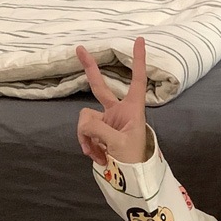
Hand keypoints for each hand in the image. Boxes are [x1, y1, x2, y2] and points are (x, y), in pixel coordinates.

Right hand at [76, 37, 148, 164]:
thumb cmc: (134, 161)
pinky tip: (97, 157)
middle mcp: (119, 112)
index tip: (141, 40)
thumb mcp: (118, 144)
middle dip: (89, 69)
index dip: (138, 61)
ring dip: (87, 137)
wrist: (132, 180)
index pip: (137, 81)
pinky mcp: (97, 132)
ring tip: (99, 154)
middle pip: (100, 87)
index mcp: (133, 110)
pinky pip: (83, 132)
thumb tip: (83, 122)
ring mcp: (106, 121)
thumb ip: (98, 128)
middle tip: (79, 48)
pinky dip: (87, 144)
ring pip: (85, 119)